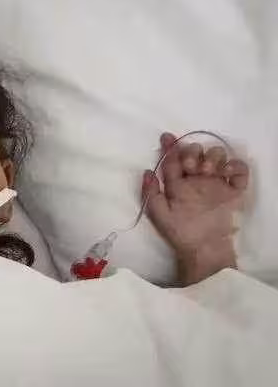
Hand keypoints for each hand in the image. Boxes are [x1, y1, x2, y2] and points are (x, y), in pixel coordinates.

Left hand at [142, 133, 249, 285]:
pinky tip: (226, 172)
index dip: (169, 147)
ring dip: (212, 157)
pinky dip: (235, 165)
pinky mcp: (233, 190)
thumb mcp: (159, 214)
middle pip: (195, 152)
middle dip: (192, 152)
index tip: (166, 137)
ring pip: (216, 156)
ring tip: (207, 171)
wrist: (204, 249)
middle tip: (190, 166)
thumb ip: (150, 193)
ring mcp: (216, 183)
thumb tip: (147, 171)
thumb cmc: (179, 233)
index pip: (172, 160)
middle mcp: (196, 180)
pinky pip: (239, 170)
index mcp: (177, 184)